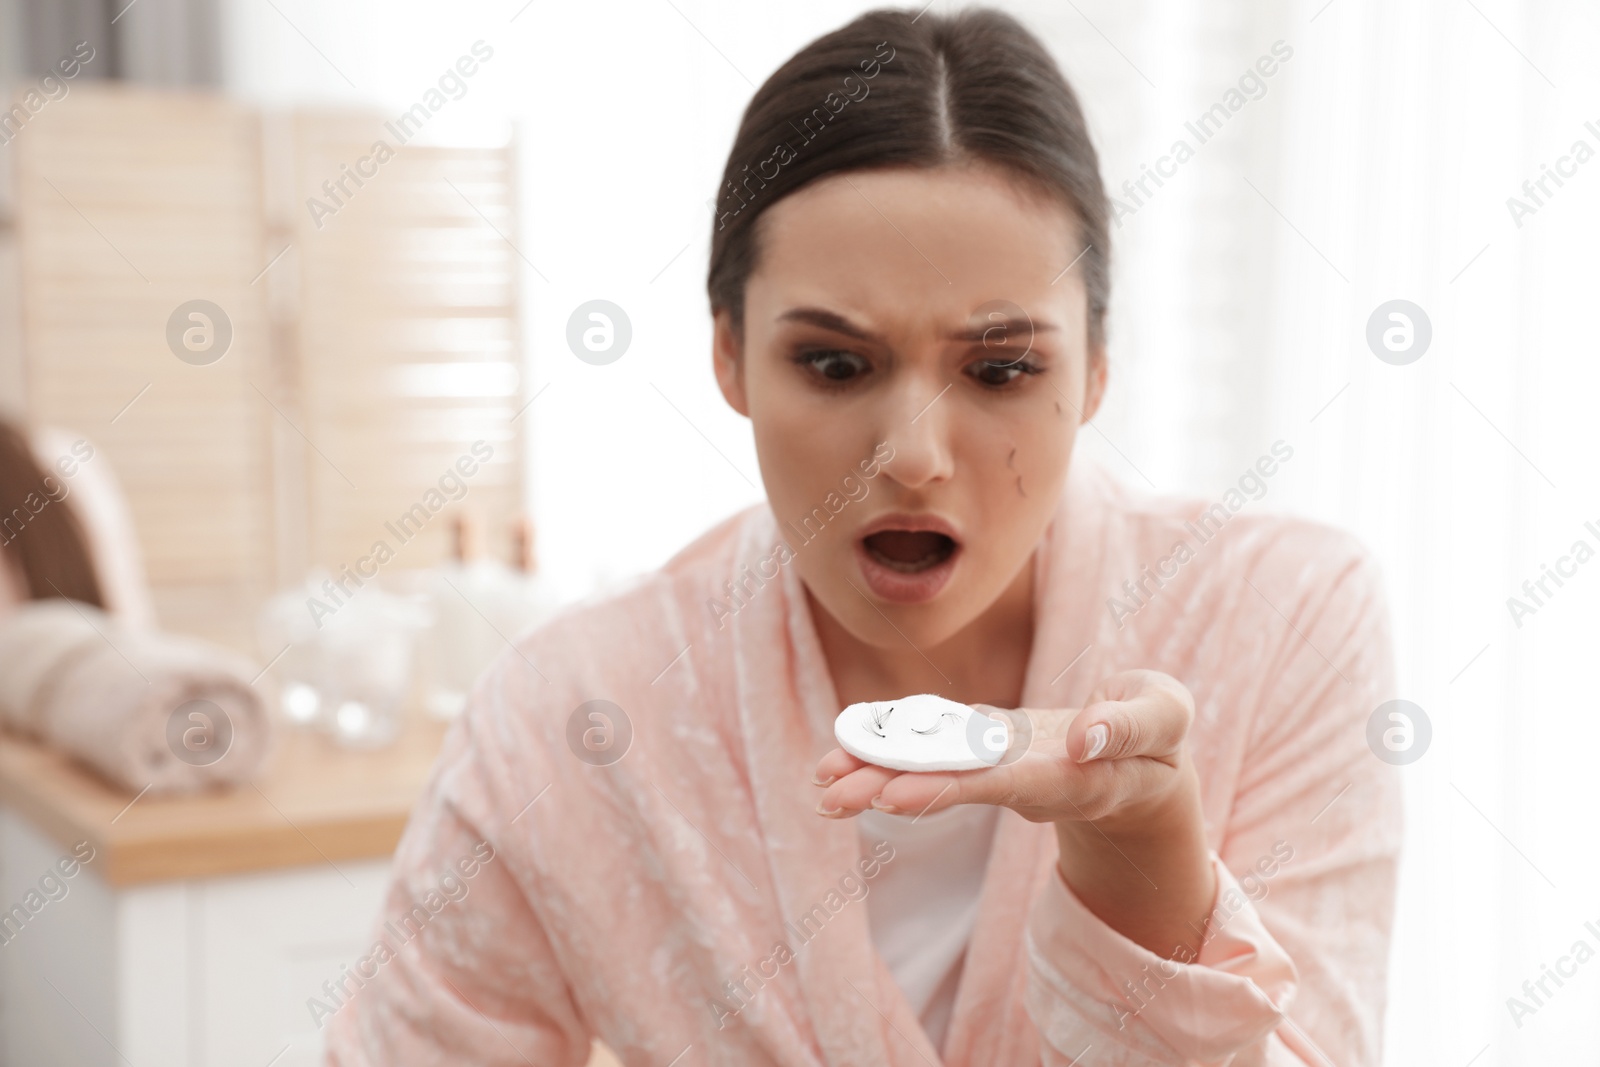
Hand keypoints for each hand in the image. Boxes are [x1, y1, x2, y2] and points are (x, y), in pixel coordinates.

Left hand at [812, 669, 1214, 955]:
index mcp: (1068, 776)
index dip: (947, 789)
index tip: (894, 799)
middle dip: (890, 789)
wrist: (1146, 766)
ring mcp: (1002, 764)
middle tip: (830, 797)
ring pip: (935, 768)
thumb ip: (1131, 727)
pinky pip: (937, 746)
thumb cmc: (1160, 740)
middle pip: (951, 784)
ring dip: (877, 773)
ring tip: (823, 779)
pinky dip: (895, 746)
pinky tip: (848, 746)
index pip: (1000, 784)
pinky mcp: (990, 746)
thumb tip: (1083, 734)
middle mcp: (1023, 777)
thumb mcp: (1168, 721)